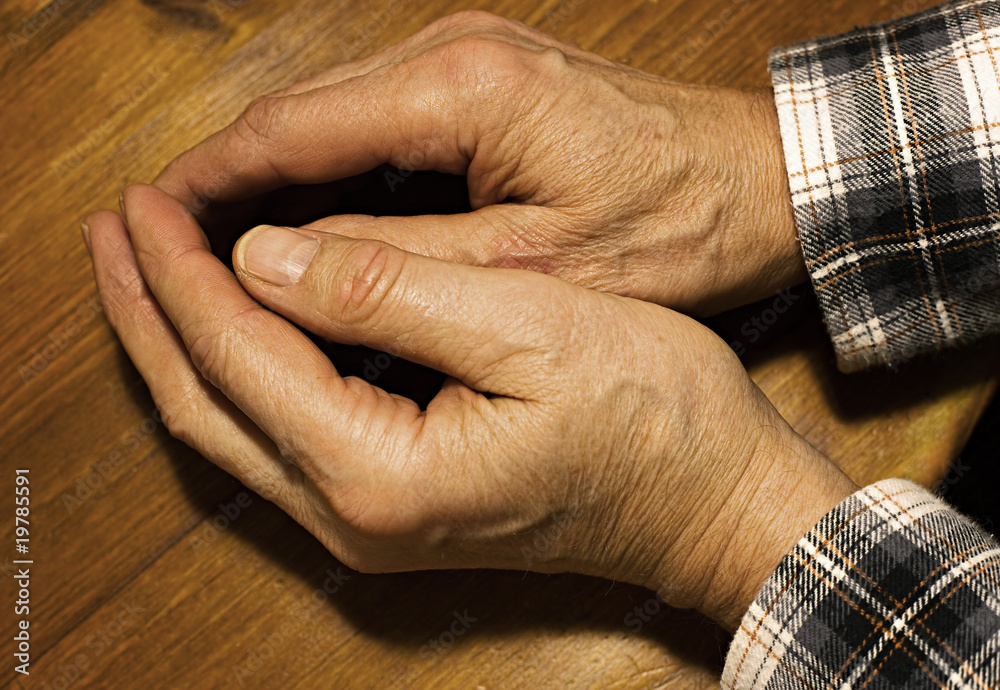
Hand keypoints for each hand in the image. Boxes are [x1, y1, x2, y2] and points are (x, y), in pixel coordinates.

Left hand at [83, 185, 853, 629]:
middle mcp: (353, 516)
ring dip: (182, 339)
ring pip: (231, 424)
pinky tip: (236, 322)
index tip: (149, 198)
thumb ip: (388, 292)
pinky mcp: (393, 505)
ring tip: (149, 267)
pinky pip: (278, 434)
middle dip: (149, 309)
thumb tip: (266, 258)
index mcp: (377, 472)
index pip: (237, 352)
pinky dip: (239, 369)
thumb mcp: (529, 328)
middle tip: (114, 229)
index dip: (182, 269)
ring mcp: (368, 522)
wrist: (711, 504)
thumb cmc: (650, 418)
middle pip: (205, 403)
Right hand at [152, 11, 803, 316]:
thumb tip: (286, 267)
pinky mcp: (487, 88)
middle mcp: (451, 54)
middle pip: (300, 117)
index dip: (210, 183)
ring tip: (226, 251)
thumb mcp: (533, 270)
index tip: (152, 229)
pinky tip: (315, 229)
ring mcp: (468, 63)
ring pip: (337, 123)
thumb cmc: (674, 225)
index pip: (290, 130)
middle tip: (169, 249)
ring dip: (280, 183)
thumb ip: (402, 264)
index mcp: (459, 89)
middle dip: (230, 183)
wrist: (763, 180)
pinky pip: (383, 129)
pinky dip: (338, 178)